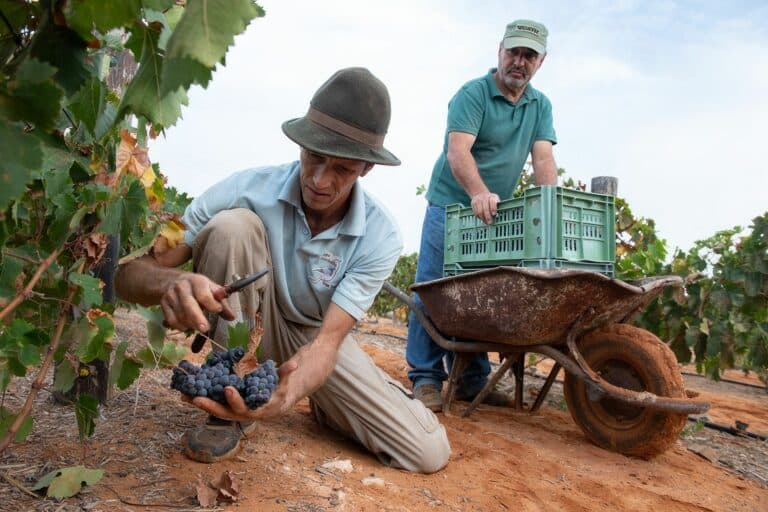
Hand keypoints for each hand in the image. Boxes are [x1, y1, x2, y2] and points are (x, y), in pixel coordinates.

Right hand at [160, 273, 234, 331]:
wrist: (172, 281)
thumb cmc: (198, 287)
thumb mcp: (211, 290)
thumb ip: (222, 303)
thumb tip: (232, 317)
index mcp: (197, 281)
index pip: (203, 293)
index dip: (211, 303)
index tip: (218, 310)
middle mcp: (182, 286)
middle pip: (188, 304)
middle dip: (197, 318)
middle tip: (205, 329)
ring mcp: (171, 295)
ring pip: (180, 314)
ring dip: (191, 324)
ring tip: (199, 326)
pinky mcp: (163, 304)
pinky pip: (171, 319)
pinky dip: (180, 326)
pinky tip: (187, 327)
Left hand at [182, 360, 298, 420]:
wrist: (278, 403)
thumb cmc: (280, 391)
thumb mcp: (284, 383)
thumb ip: (286, 374)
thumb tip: (294, 364)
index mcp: (258, 411)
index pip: (245, 408)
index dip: (236, 400)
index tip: (227, 389)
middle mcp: (244, 415)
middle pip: (225, 414)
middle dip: (210, 406)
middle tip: (196, 398)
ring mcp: (234, 413)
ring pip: (215, 411)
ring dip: (200, 404)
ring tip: (184, 396)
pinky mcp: (227, 408)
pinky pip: (213, 406)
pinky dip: (201, 401)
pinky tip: (187, 394)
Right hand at [470, 191, 499, 224]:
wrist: (480, 193)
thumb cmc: (490, 199)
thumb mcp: (495, 200)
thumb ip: (497, 206)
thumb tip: (497, 216)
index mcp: (492, 197)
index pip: (492, 202)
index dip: (493, 208)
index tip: (494, 214)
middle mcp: (484, 198)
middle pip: (485, 208)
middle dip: (488, 217)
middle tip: (490, 222)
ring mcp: (478, 200)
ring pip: (480, 212)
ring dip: (483, 218)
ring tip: (486, 222)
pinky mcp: (473, 203)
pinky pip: (475, 212)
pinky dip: (479, 217)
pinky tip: (482, 218)